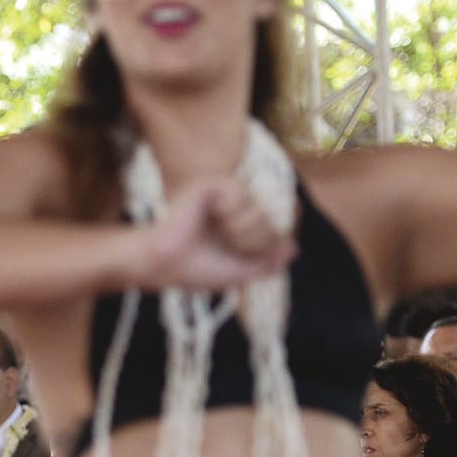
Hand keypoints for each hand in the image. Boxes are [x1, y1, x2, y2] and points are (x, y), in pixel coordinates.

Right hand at [135, 179, 295, 291]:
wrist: (162, 264)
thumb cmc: (192, 270)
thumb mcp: (239, 272)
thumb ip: (267, 262)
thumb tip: (294, 250)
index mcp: (232, 223)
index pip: (268, 222)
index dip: (266, 238)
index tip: (247, 251)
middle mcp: (228, 205)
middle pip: (267, 216)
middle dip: (257, 237)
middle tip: (234, 245)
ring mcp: (219, 193)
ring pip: (257, 206)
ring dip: (246, 229)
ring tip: (222, 236)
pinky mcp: (209, 184)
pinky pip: (240, 194)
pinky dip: (233, 214)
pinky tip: (213, 221)